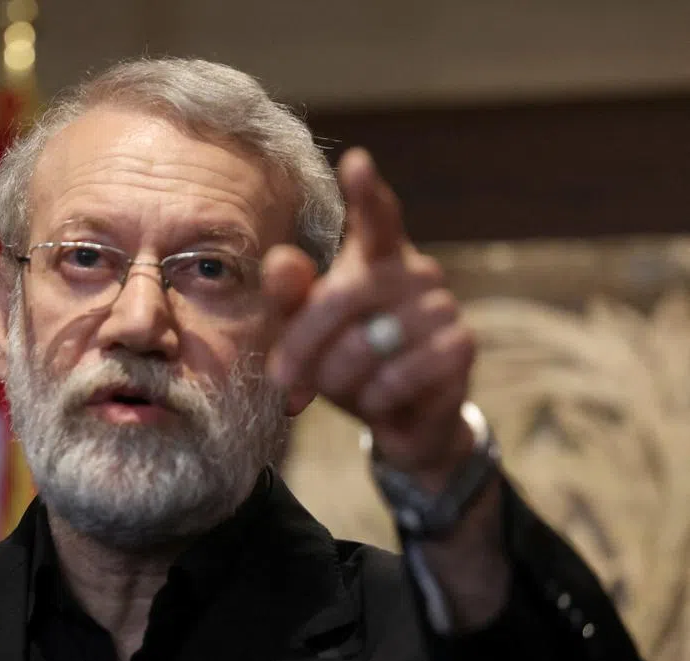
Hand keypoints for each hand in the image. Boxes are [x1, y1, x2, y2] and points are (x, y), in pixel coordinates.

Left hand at [263, 148, 475, 487]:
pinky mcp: (462, 347)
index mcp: (376, 256)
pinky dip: (376, 398)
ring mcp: (443, 306)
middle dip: (303, 343)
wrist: (397, 417)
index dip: (366, 192)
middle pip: (343, 295)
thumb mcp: (305, 329)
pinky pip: (401, 374)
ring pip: (370, 342)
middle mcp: (415, 271)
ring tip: (343, 389)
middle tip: (282, 378)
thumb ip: (289, 295)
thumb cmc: (343, 360)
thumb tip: (279, 259)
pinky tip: (378, 402)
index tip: (356, 162)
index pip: (375, 216)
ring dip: (341, 378)